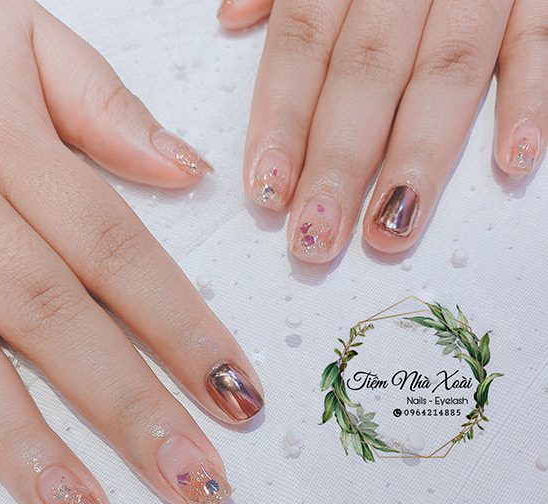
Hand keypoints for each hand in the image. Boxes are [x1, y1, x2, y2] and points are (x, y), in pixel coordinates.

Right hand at [0, 0, 263, 503]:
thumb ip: (106, 106)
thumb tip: (187, 171)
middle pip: (51, 317)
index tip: (237, 398)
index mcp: (10, 145)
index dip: (185, 330)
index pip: (120, 254)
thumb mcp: (22, 31)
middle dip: (126, 409)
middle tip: (191, 483)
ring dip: (18, 442)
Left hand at [218, 0, 545, 260]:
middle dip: (338, 161)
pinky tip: (511, 161)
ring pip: (448, 71)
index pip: (302, 44)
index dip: (281, 120)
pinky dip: (529, 98)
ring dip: (418, 156)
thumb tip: (233, 16)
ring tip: (390, 229)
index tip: (267, 191)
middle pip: (367, 73)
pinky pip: (538, 41)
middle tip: (317, 236)